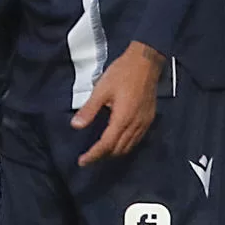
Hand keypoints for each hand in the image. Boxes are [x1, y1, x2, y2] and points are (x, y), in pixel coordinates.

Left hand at [72, 41, 161, 164]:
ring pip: (129, 146)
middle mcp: (136, 124)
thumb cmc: (123, 73)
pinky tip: (117, 140)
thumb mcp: (101, 89)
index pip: (107, 145)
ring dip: (114, 151)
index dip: (94, 155)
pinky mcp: (149, 119)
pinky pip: (137, 139)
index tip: (83, 162)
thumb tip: (76, 126)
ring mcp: (144, 123)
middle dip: (103, 155)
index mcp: (123, 118)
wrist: (146, 62)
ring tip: (100, 151)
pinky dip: (125, 144)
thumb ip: (89, 110)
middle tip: (89, 156)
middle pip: (118, 149)